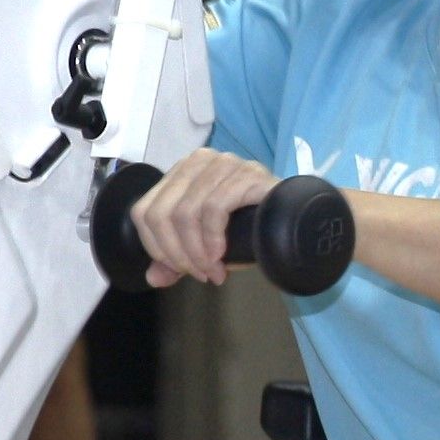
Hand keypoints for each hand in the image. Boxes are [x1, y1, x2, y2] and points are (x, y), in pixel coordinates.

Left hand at [133, 143, 279, 287]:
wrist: (296, 217)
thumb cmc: (250, 226)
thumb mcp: (205, 243)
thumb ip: (177, 258)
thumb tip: (154, 277)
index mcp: (180, 173)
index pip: (143, 211)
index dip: (155, 248)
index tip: (178, 269)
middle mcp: (198, 162)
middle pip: (161, 214)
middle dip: (177, 254)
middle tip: (198, 273)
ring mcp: (223, 164)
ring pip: (185, 214)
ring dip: (197, 253)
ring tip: (212, 270)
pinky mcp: (246, 174)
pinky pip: (213, 209)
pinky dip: (213, 240)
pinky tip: (221, 256)